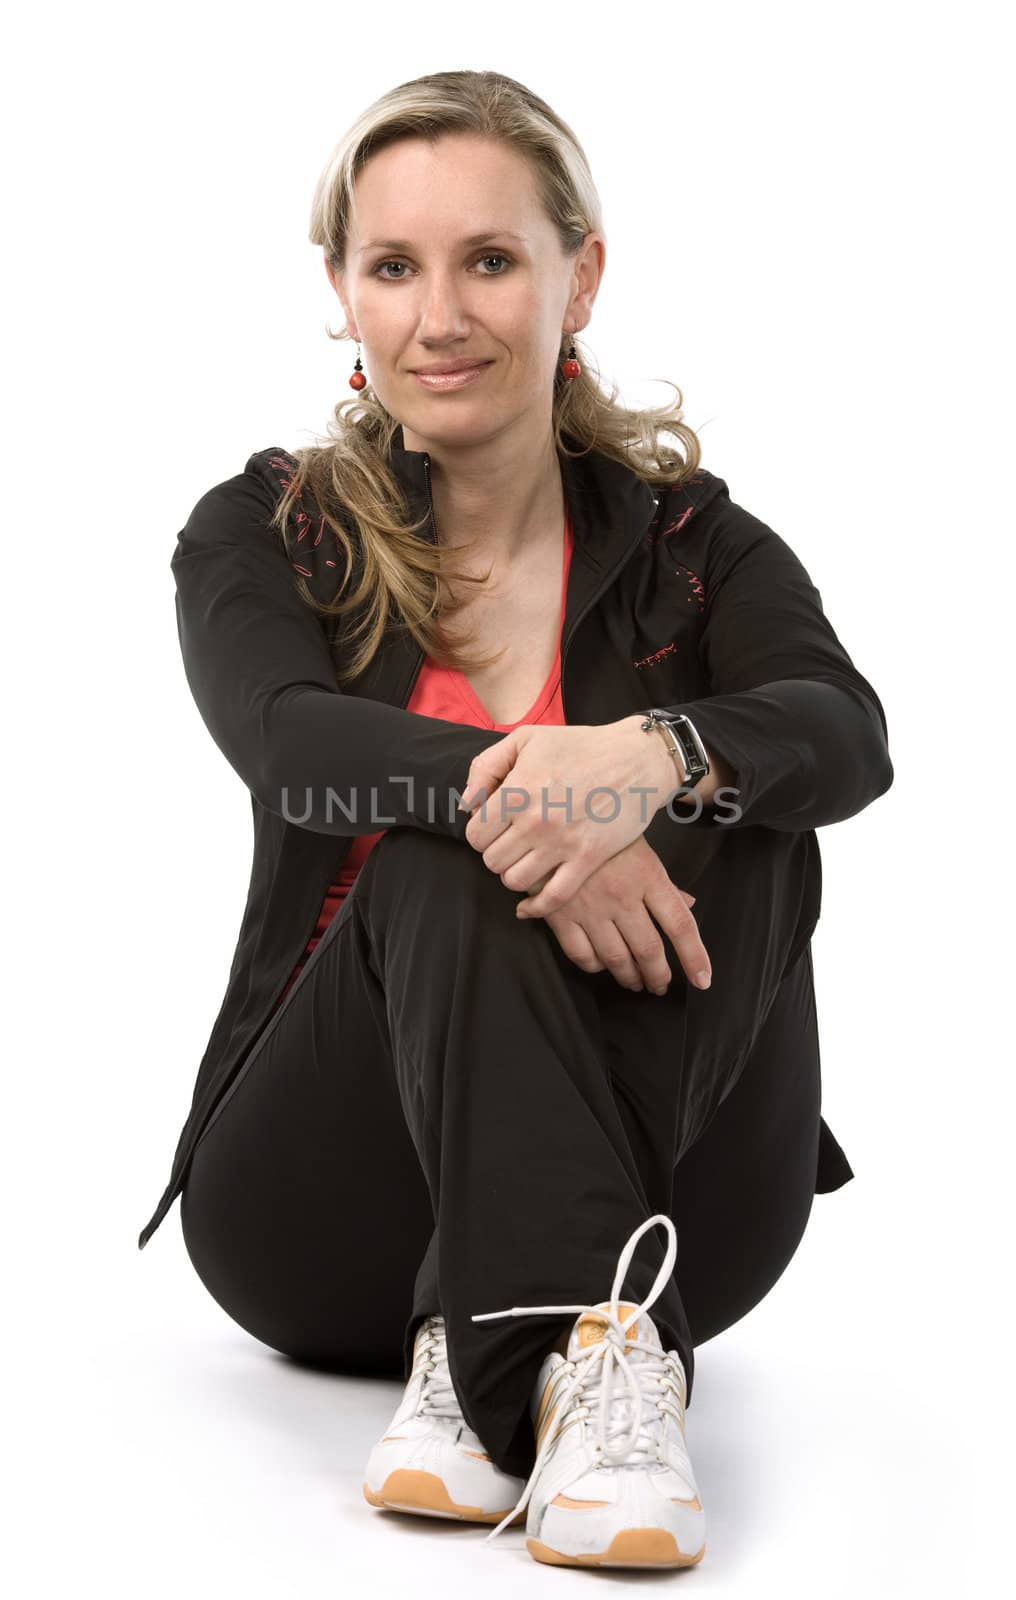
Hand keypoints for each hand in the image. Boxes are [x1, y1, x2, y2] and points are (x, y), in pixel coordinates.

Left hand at [459, 721, 672, 916]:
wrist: (636, 759)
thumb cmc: (580, 745)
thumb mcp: (527, 738)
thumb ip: (487, 766)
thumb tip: (467, 804)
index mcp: (517, 791)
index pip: (475, 834)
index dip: (481, 832)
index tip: (496, 826)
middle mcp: (536, 821)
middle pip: (492, 861)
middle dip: (497, 853)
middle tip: (513, 842)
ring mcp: (562, 844)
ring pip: (514, 882)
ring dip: (515, 874)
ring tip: (526, 859)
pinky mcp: (587, 859)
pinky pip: (552, 898)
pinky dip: (536, 906)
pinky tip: (530, 902)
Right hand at [514, 835, 712, 992]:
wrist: (549, 814)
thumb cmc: (599, 827)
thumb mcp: (639, 846)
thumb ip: (663, 881)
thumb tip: (689, 904)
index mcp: (648, 876)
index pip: (681, 925)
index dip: (695, 957)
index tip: (702, 979)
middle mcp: (622, 896)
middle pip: (649, 950)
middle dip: (658, 976)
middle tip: (660, 985)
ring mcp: (590, 907)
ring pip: (616, 958)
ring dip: (628, 976)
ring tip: (633, 982)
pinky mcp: (560, 914)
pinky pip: (581, 954)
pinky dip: (593, 966)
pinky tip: (600, 966)